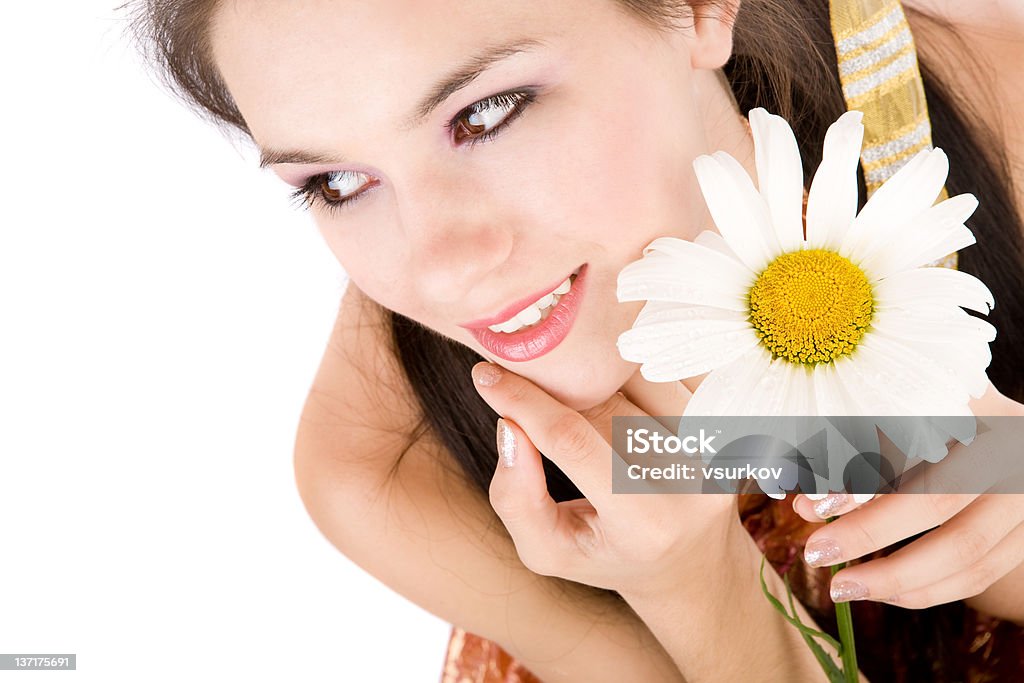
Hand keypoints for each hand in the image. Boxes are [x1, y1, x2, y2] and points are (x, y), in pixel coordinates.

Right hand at [470, 362, 738, 596]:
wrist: (693, 564)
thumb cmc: (610, 556)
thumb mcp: (548, 549)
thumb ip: (515, 498)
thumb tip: (509, 425)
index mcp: (645, 522)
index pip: (573, 441)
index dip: (523, 402)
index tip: (484, 375)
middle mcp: (692, 482)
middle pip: (604, 403)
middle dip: (554, 383)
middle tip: (519, 371)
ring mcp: (720, 449)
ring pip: (638, 376)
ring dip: (594, 372)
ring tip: (566, 378)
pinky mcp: (732, 424)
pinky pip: (672, 370)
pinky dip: (634, 365)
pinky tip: (610, 375)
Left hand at [792, 385, 1023, 611]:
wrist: (1000, 435)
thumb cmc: (928, 417)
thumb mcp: (894, 418)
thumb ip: (848, 452)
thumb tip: (803, 507)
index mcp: (970, 405)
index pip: (909, 445)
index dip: (861, 480)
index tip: (813, 506)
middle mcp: (1005, 449)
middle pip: (938, 500)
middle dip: (870, 534)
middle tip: (816, 554)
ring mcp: (1023, 496)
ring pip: (967, 550)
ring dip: (898, 578)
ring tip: (843, 587)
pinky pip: (983, 573)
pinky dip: (930, 589)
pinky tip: (883, 592)